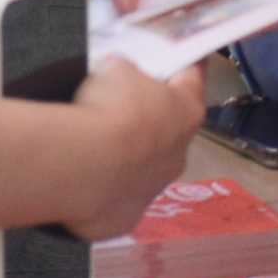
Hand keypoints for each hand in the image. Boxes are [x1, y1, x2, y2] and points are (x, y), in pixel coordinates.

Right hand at [55, 56, 206, 232]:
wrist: (84, 167)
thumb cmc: (109, 108)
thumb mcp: (116, 70)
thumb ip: (126, 74)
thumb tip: (120, 79)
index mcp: (186, 110)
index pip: (193, 80)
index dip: (186, 68)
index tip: (186, 61)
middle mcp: (180, 152)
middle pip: (171, 129)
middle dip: (153, 120)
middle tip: (123, 111)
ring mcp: (156, 188)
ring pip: (148, 166)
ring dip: (131, 157)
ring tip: (99, 149)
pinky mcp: (129, 215)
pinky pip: (120, 196)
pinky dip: (108, 187)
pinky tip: (87, 179)